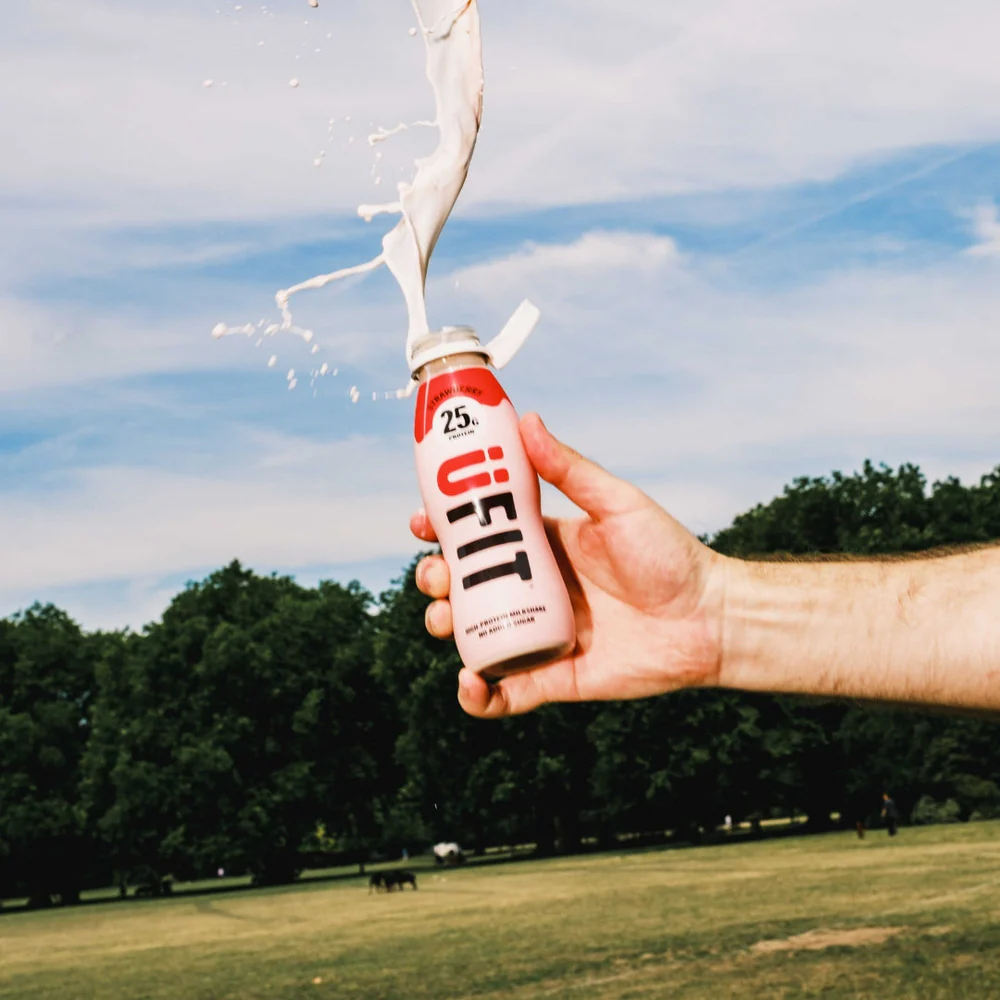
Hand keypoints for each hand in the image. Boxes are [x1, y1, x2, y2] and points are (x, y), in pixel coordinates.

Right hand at [411, 413, 729, 718]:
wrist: (710, 620)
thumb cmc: (670, 555)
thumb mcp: (616, 504)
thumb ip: (570, 468)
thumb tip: (526, 420)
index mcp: (542, 545)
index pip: (478, 535)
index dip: (443, 530)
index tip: (422, 522)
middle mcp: (534, 588)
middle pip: (464, 584)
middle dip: (436, 578)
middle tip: (436, 575)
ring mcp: (539, 633)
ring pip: (473, 634)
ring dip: (444, 627)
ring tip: (444, 619)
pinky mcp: (553, 678)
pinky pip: (504, 693)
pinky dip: (477, 695)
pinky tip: (470, 680)